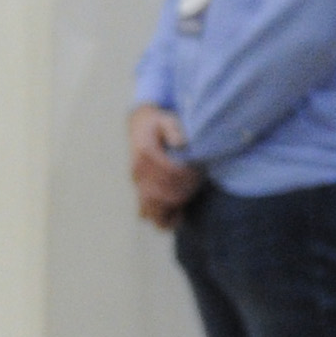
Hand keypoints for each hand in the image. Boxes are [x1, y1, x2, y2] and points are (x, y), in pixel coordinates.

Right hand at [128, 104, 200, 229]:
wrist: (139, 126)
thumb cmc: (158, 123)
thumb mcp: (167, 119)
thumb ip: (173, 129)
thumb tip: (181, 143)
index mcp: (145, 153)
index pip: (169, 172)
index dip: (187, 176)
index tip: (198, 172)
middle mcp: (138, 171)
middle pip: (161, 192)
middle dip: (183, 192)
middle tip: (197, 184)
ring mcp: (137, 183)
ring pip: (150, 206)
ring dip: (171, 207)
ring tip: (186, 203)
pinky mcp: (139, 190)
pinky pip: (146, 211)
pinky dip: (162, 217)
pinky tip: (178, 215)